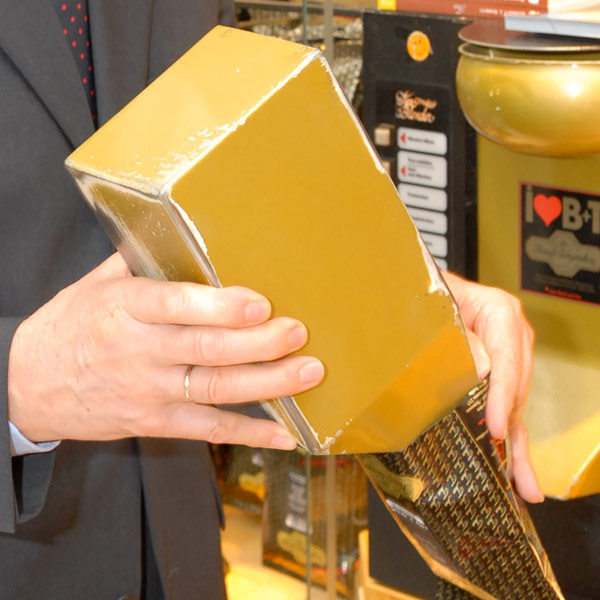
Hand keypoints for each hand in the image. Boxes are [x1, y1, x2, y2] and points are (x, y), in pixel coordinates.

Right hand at [7, 253, 324, 449]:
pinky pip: (209, 431)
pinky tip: (285, 434)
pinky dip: (250, 434)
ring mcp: (150, 392)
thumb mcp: (98, 284)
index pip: (175, 306)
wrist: (28, 385)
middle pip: (206, 350)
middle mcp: (139, 352)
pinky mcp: (156, 423)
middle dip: (258, 344)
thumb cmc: (72, 325)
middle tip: (297, 331)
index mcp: (124, 309)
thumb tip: (189, 234)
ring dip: (268, 385)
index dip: (219, 308)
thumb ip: (145, 262)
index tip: (259, 303)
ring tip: (308, 372)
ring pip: (216, 391)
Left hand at [443, 271, 542, 502]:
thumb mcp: (435, 306)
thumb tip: (481, 367)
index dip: (503, 396)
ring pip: (515, 404)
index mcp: (500, 312)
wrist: (423, 289)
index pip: (507, 359)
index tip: (497, 428)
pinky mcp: (498, 376)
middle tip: (509, 470)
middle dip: (510, 428)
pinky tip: (518, 475)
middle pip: (516, 386)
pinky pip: (507, 408)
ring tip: (524, 487)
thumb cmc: (425, 294)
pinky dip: (511, 442)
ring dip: (517, 447)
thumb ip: (455, 333)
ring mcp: (509, 357)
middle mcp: (512, 336)